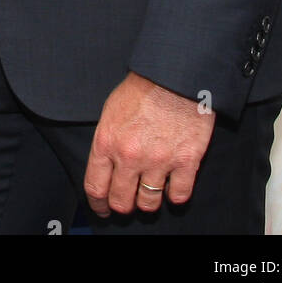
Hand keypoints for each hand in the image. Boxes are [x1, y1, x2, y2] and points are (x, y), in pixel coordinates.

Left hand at [84, 72, 214, 215]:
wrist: (175, 74)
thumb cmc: (142, 88)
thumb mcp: (111, 110)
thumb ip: (107, 141)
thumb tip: (106, 166)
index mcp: (107, 142)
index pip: (95, 187)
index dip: (98, 203)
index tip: (102, 208)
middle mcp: (130, 156)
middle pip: (121, 201)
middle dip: (123, 205)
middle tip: (127, 201)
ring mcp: (159, 161)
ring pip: (149, 203)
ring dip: (148, 201)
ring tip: (150, 191)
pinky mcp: (186, 161)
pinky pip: (179, 196)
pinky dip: (176, 195)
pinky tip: (173, 186)